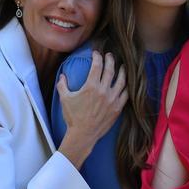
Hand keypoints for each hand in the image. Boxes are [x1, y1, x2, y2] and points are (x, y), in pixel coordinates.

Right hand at [57, 51, 126, 167]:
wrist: (83, 134)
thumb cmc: (73, 117)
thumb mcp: (65, 99)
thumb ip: (62, 85)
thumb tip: (62, 76)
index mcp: (91, 86)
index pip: (97, 66)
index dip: (97, 57)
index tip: (96, 53)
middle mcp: (104, 91)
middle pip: (110, 70)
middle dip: (110, 60)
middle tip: (110, 55)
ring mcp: (112, 100)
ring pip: (122, 81)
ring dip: (122, 71)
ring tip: (122, 66)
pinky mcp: (117, 108)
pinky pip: (125, 95)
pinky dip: (126, 87)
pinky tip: (126, 84)